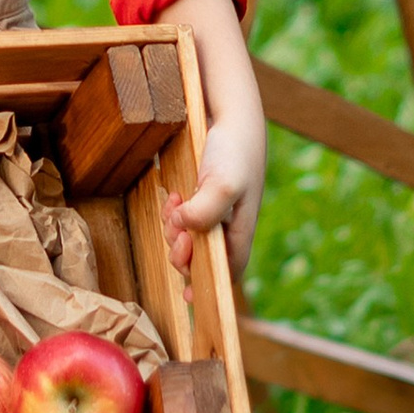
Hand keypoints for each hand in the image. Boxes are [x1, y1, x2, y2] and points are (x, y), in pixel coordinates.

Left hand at [164, 119, 263, 278]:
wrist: (232, 117)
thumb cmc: (235, 153)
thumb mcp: (223, 183)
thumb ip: (206, 210)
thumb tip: (183, 229)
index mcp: (240, 233)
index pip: (225, 273)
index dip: (207, 287)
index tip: (187, 295)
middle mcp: (227, 229)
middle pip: (199, 260)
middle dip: (181, 250)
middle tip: (176, 228)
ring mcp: (214, 215)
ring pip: (187, 240)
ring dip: (174, 229)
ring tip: (175, 204)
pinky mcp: (201, 201)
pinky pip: (181, 220)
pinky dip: (173, 214)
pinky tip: (174, 197)